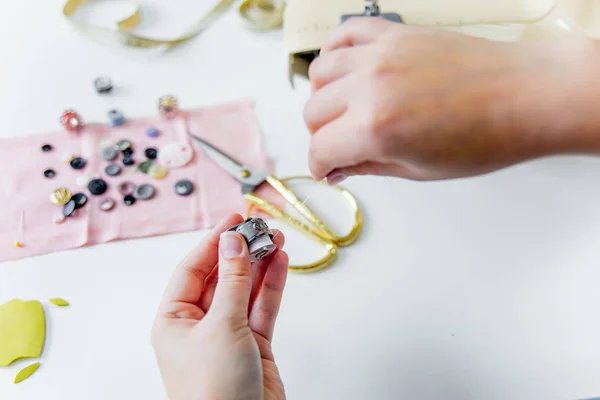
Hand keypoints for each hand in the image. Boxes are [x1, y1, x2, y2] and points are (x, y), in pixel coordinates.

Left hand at [151, 214, 288, 399]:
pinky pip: (262, 308)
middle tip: (261, 226)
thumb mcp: (221, 326)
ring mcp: (228, 334)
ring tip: (276, 238)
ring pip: (246, 289)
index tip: (234, 218)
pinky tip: (280, 263)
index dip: (214, 241)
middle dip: (241, 251)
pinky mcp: (254, 345)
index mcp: (174, 321)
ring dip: (260, 264)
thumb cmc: (213, 392)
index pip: (193, 269)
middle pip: (222, 276)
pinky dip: (272, 286)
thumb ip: (232, 282)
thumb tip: (233, 242)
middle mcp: (199, 325)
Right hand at [304, 18, 599, 183]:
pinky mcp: (394, 34)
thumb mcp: (419, 170)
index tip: (329, 169)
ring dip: (324, 97)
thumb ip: (367, 166)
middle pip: (313, 112)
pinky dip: (335, 52)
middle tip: (343, 145)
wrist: (525, 95)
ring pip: (319, 73)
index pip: (320, 150)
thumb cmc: (486, 137)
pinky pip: (344, 33)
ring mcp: (380, 54)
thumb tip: (337, 167)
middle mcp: (370, 86)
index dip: (321, 166)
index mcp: (376, 128)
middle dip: (322, 136)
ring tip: (345, 109)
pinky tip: (347, 70)